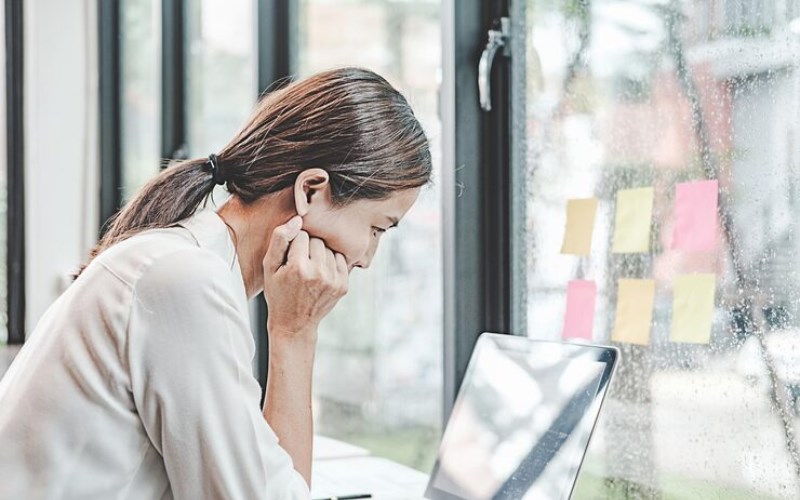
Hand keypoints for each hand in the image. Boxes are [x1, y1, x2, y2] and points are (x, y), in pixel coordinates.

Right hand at [262, 216, 348, 342]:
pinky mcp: (344, 285)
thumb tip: (298, 219)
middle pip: (317, 240)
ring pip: (329, 249)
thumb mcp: (269, 267)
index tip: (289, 259)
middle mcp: (318, 273)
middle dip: (308, 248)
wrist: (294, 324)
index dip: (293, 245)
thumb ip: (280, 239)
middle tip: (300, 265)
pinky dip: (331, 263)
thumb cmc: (278, 293)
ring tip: (310, 271)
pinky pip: (340, 259)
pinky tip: (320, 275)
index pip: (301, 234)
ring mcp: (333, 280)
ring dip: (320, 255)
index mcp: (298, 267)